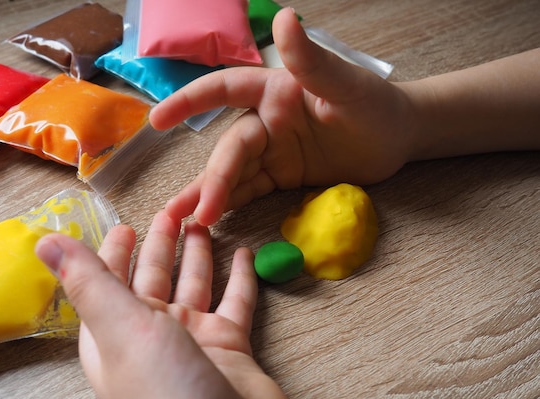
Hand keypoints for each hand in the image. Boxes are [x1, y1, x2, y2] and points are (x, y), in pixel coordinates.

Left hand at [36, 211, 317, 398]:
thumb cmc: (168, 397)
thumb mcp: (122, 331)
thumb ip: (89, 282)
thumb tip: (46, 242)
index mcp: (114, 336)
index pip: (108, 283)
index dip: (112, 252)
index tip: (125, 223)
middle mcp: (151, 338)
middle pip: (154, 279)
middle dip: (162, 245)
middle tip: (174, 210)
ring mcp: (193, 343)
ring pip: (195, 285)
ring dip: (200, 255)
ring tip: (206, 222)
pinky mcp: (231, 348)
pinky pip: (236, 302)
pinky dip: (240, 278)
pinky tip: (246, 253)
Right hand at [150, 8, 412, 225]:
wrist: (397, 139)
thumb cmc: (375, 103)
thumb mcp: (346, 84)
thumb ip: (311, 60)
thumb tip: (284, 17)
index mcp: (274, 90)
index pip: (223, 90)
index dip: (189, 102)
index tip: (158, 120)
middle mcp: (266, 120)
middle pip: (230, 148)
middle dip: (213, 179)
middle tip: (198, 213)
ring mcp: (271, 150)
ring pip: (233, 172)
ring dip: (208, 195)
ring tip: (182, 221)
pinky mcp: (280, 176)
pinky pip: (250, 190)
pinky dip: (230, 204)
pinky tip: (208, 220)